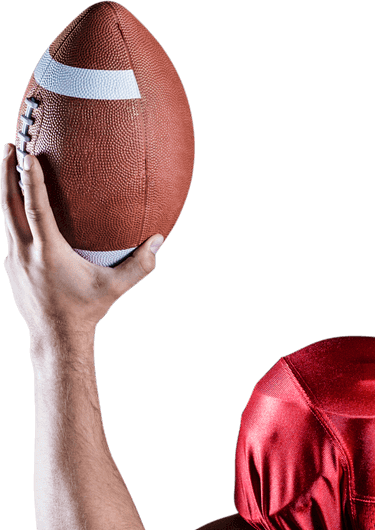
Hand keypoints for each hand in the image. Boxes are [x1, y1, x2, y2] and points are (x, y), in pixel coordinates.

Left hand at [2, 143, 160, 345]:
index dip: (29, 178)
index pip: (35, 207)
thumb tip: (158, 241)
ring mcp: (14, 259)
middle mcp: (25, 251)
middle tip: (11, 145)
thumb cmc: (86, 311)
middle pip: (8, 203)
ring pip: (6, 217)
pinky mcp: (12, 267)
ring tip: (11, 170)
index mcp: (48, 251)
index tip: (26, 153)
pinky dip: (17, 217)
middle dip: (6, 171)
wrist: (55, 338)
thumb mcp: (115, 288)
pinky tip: (26, 213)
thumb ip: (139, 264)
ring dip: (8, 191)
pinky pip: (13, 234)